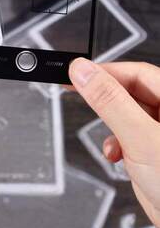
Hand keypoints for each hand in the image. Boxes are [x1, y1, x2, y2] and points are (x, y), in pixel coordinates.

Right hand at [69, 58, 159, 227]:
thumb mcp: (140, 138)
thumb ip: (110, 101)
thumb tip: (83, 72)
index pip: (137, 73)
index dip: (105, 71)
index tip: (76, 73)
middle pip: (131, 92)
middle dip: (105, 99)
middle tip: (77, 92)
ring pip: (128, 115)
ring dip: (110, 126)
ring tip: (105, 135)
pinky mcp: (153, 154)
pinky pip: (129, 137)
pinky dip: (117, 144)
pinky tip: (115, 156)